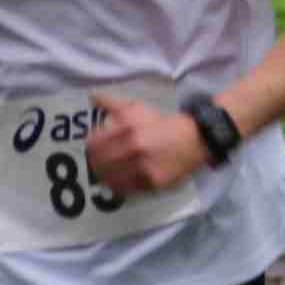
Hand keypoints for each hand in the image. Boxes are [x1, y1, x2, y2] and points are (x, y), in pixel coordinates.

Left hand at [84, 94, 203, 195]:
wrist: (193, 139)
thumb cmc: (161, 122)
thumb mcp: (137, 108)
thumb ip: (112, 103)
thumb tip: (92, 95)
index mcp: (127, 127)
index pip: (94, 144)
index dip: (90, 148)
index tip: (92, 149)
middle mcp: (134, 148)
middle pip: (99, 163)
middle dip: (95, 164)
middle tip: (97, 164)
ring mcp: (143, 167)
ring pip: (111, 179)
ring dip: (105, 178)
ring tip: (106, 175)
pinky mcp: (152, 183)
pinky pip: (127, 190)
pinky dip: (119, 187)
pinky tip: (120, 183)